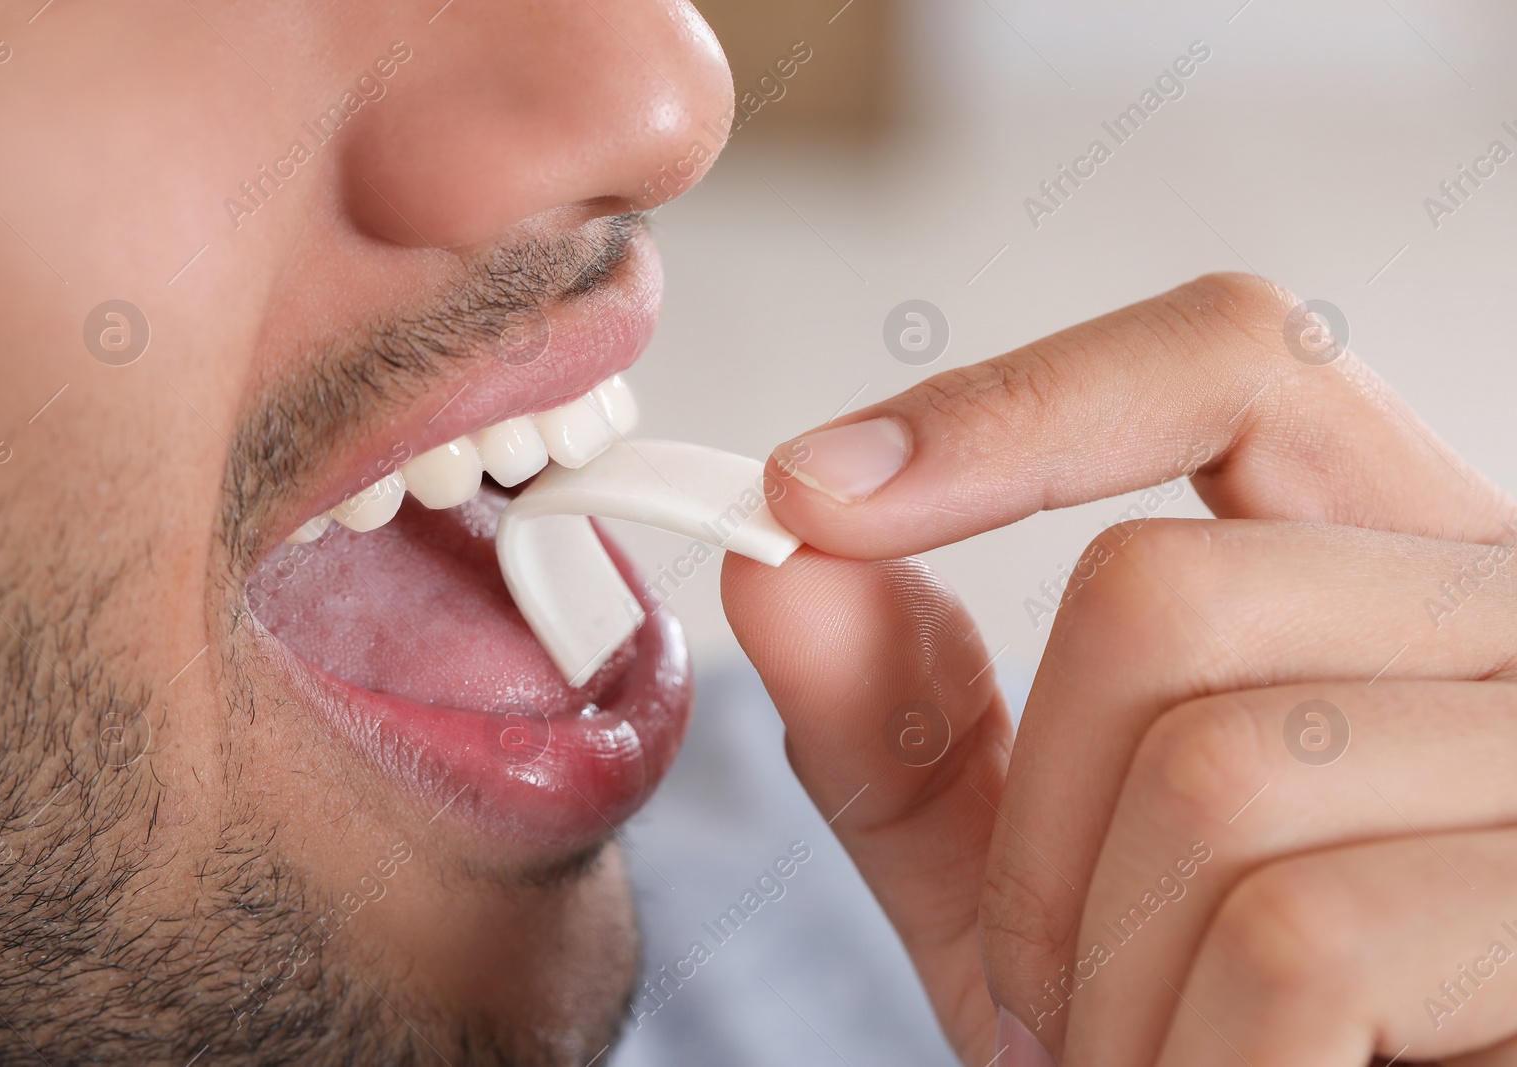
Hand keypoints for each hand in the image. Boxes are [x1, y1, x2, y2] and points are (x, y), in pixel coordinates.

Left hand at [722, 273, 1516, 1065]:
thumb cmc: (1213, 1041)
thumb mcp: (1028, 884)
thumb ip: (906, 731)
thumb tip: (776, 570)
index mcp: (1388, 576)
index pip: (1233, 364)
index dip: (1015, 405)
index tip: (811, 496)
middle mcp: (1505, 621)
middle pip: (1157, 595)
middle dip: (1030, 842)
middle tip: (1045, 1002)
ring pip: (1216, 778)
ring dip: (1105, 975)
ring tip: (1149, 1063)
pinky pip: (1301, 940)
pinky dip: (1197, 1058)